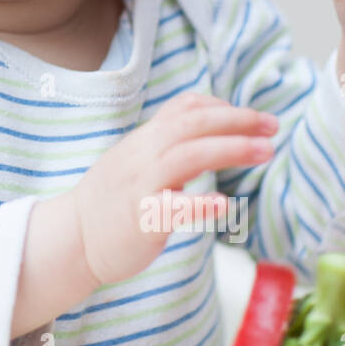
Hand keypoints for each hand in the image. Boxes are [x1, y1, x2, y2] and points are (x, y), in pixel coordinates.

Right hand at [71, 92, 277, 287]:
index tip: (253, 118)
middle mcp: (141, 156)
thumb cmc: (110, 204)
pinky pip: (171, 207)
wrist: (72, 239)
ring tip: (265, 151)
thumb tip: (207, 129)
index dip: (222, 106)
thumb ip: (165, 145)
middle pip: (191, 124)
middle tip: (272, 126)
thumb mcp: (134, 162)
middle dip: (236, 120)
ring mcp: (139, 186)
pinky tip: (225, 205)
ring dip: (230, 149)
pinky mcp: (140, 219)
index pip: (184, 108)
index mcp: (143, 141)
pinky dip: (200, 203)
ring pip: (187, 155)